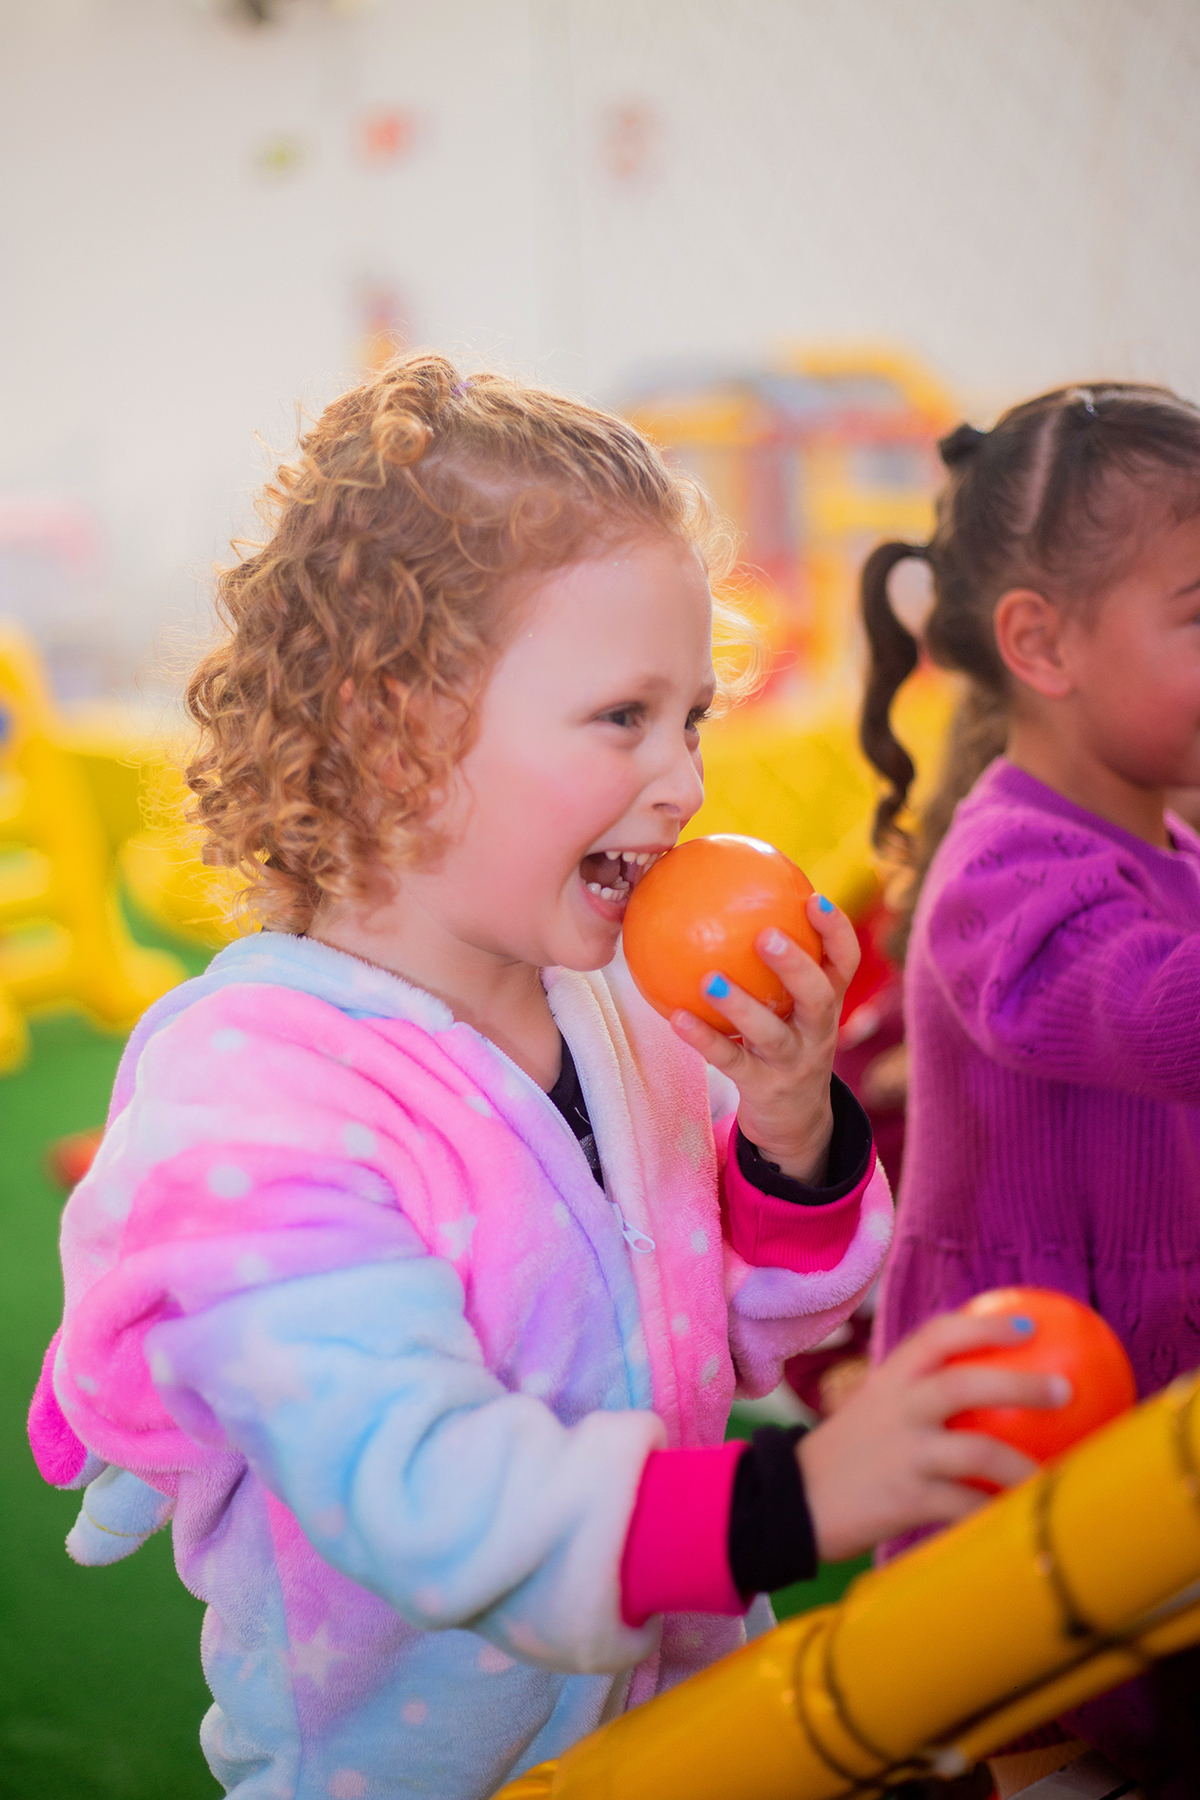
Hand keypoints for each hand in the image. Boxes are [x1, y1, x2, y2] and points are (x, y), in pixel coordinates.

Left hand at [668, 893, 858, 1182]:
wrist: (798, 1122)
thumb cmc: (785, 1042)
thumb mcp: (791, 1007)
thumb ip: (773, 966)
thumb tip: (724, 902)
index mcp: (828, 1002)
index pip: (844, 961)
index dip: (836, 930)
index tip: (814, 898)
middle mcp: (818, 1031)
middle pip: (817, 995)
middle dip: (795, 964)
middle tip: (764, 936)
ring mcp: (793, 1062)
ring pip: (771, 1034)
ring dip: (741, 1006)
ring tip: (710, 980)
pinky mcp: (764, 1088)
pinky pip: (730, 1062)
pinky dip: (703, 1039)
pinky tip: (676, 1018)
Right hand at [796, 1309, 1071, 1562]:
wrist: (789, 1503)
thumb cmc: (848, 1456)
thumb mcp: (875, 1409)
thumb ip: (919, 1396)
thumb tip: (990, 1390)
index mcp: (890, 1380)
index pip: (938, 1336)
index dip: (984, 1326)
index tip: (1029, 1325)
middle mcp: (896, 1409)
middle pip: (965, 1384)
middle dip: (1020, 1382)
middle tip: (1065, 1390)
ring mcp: (901, 1455)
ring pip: (975, 1452)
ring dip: (1022, 1466)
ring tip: (1055, 1475)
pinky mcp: (903, 1501)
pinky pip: (964, 1508)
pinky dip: (994, 1515)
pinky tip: (1020, 1522)